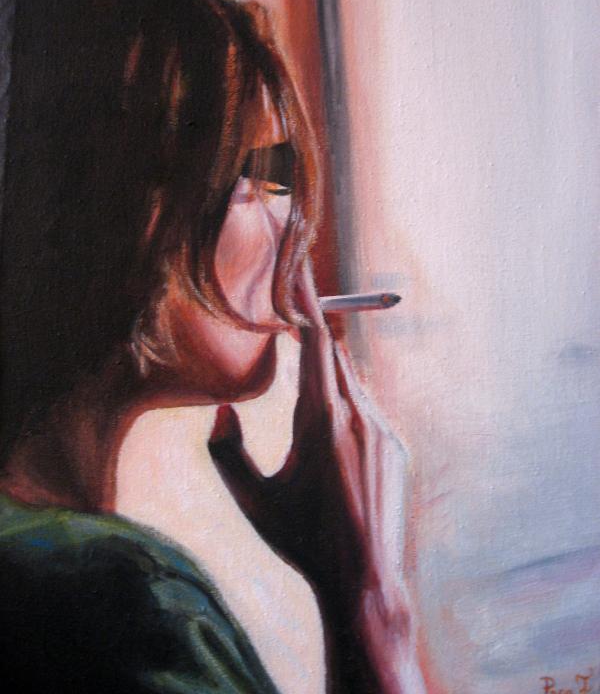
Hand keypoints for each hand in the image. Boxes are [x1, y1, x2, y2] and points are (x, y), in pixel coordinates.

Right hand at [209, 261, 423, 692]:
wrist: (365, 579)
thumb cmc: (303, 540)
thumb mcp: (253, 500)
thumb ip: (226, 452)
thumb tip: (222, 411)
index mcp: (321, 420)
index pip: (315, 342)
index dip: (306, 302)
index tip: (298, 268)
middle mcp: (358, 415)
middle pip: (334, 355)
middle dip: (312, 335)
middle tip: (292, 319)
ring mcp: (382, 430)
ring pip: (352, 382)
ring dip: (327, 378)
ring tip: (307, 407)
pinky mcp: (395, 446)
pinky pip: (367, 408)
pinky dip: (345, 405)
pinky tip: (331, 442)